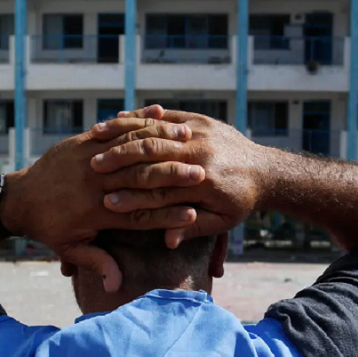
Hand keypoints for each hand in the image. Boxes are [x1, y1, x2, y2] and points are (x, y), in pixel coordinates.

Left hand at [0, 115, 205, 291]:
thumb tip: (115, 285)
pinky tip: (161, 113)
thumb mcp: (69, 248)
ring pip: (131, 149)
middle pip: (142, 179)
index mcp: (96, 213)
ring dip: (162, 143)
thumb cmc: (47, 228)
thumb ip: (96, 262)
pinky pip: (114, 128)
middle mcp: (94, 185)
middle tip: (202, 174)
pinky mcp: (81, 142)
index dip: (167, 215)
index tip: (193, 214)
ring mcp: (87, 159)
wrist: (18, 198)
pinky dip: (136, 120)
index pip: (140, 214)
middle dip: (173, 177)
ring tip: (190, 140)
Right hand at [90, 107, 268, 247]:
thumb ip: (193, 230)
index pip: (159, 191)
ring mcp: (200, 132)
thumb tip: (167, 240)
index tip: (106, 203)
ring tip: (95, 141)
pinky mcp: (199, 119)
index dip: (132, 197)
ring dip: (122, 136)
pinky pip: (163, 116)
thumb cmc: (240, 202)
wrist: (266, 170)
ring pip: (153, 132)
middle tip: (91, 169)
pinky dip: (139, 118)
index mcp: (203, 183)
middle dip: (119, 162)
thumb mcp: (221, 223)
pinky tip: (114, 120)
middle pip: (151, 158)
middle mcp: (200, 154)